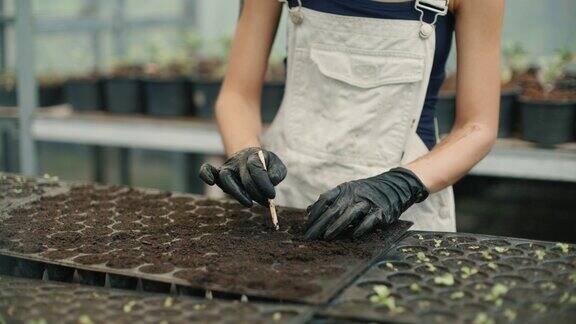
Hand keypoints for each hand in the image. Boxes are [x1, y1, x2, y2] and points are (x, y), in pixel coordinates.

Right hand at [199, 147, 286, 206]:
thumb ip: (277, 172)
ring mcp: (227, 167)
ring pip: (225, 177)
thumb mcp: (276, 165)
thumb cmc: (265, 164)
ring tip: (249, 203)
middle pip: (243, 176)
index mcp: (254, 156)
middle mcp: (238, 161)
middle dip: (255, 191)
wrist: (250, 157)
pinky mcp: (218, 174)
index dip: (264, 183)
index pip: (256, 168)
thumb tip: (272, 181)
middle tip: (265, 201)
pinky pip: (206, 170)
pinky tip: (211, 182)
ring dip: (237, 192)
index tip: (271, 195)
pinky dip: (206, 174)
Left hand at [305, 167, 428, 239]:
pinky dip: (361, 227)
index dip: (315, 211)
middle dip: (321, 224)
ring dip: (337, 226)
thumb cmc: (366, 193)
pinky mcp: (381, 211)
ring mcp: (368, 202)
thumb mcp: (347, 192)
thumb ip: (329, 201)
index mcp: (345, 189)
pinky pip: (370, 220)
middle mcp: (354, 195)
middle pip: (334, 209)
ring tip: (326, 237)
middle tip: (310, 236)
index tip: (306, 224)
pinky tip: (353, 235)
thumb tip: (308, 210)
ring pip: (350, 214)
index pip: (325, 199)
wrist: (395, 186)